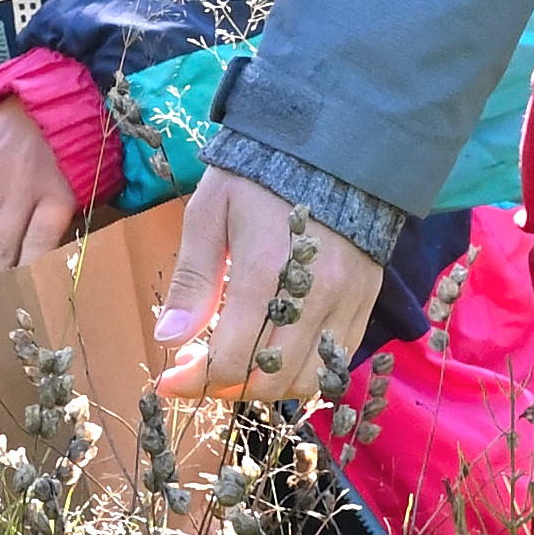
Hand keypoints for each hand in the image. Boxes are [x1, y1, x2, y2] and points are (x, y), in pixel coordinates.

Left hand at [151, 167, 384, 403]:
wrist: (331, 147)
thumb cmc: (257, 177)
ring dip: (266, 385)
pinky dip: (302, 370)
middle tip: (200, 370)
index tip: (169, 382)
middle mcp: (312, 296)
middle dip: (227, 387)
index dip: (194, 381)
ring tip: (237, 363)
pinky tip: (275, 351)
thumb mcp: (209, 215)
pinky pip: (336, 361)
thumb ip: (193, 281)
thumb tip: (167, 338)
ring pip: (307, 380)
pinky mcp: (365, 302)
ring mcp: (346, 302)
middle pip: (269, 380)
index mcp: (265, 272)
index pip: (229, 359)